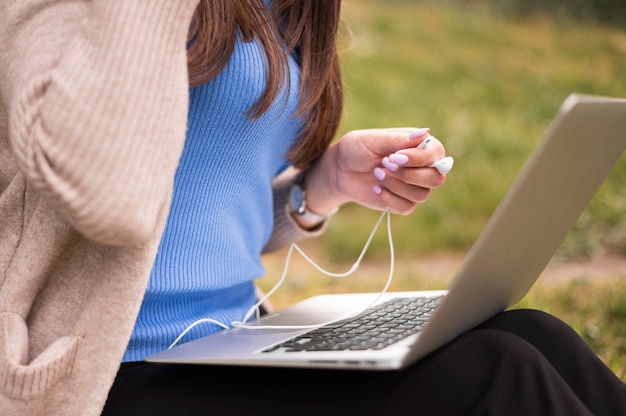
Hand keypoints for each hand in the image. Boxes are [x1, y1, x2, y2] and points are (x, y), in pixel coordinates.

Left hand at [305, 127, 448, 214]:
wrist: (338, 170)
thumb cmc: (356, 149)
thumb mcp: (373, 140)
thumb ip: (397, 140)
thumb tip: (425, 133)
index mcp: (419, 146)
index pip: (437, 153)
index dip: (420, 158)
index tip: (395, 156)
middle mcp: (421, 167)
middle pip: (436, 179)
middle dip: (410, 175)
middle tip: (385, 164)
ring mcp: (412, 186)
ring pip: (422, 195)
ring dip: (397, 186)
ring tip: (376, 173)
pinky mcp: (402, 202)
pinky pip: (407, 208)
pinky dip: (390, 199)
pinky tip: (376, 189)